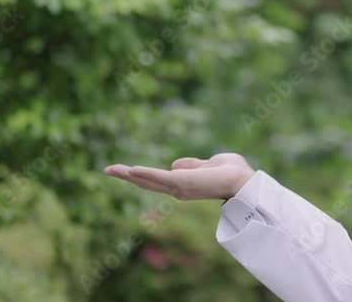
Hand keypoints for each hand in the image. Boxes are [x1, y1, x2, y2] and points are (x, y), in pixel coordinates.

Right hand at [103, 153, 255, 200]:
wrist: (243, 181)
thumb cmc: (232, 172)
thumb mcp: (208, 164)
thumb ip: (192, 164)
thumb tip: (174, 163)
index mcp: (184, 185)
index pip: (158, 180)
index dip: (142, 176)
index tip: (126, 170)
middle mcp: (178, 189)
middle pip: (147, 182)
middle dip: (127, 176)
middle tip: (108, 170)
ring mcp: (178, 187)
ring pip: (148, 180)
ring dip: (129, 174)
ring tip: (110, 169)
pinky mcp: (181, 183)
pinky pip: (158, 177)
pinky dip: (144, 174)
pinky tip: (130, 170)